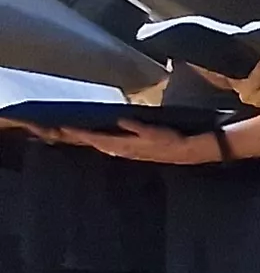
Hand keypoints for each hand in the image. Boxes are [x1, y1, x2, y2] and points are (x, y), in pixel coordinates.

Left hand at [73, 122, 215, 163]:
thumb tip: (119, 120)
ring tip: (76, 135)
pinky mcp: (132, 152)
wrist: (184, 151)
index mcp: (125, 145)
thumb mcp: (152, 130)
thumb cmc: (169, 139)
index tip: (65, 128)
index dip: (81, 133)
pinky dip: (100, 143)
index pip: (97, 138)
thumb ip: (135, 126)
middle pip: (95, 144)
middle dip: (80, 138)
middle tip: (63, 131)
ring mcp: (127, 152)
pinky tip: (98, 141)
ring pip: (101, 147)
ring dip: (88, 141)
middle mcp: (122, 150)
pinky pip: (109, 148)